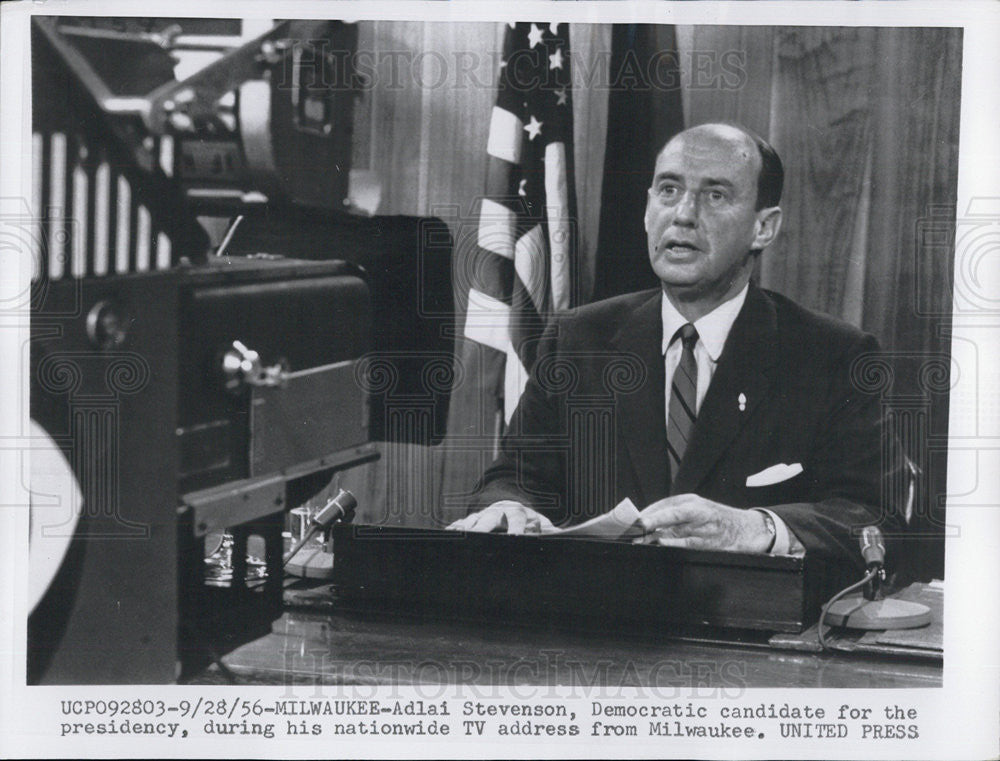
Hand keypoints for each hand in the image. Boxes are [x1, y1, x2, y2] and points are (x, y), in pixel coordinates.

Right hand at [446, 501, 553, 534]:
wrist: (511, 509)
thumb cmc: (528, 522)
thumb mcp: (542, 524)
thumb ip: (551, 531)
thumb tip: (565, 537)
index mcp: (517, 511)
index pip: (517, 518)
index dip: (517, 528)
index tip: (516, 538)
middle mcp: (498, 511)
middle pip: (489, 518)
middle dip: (483, 527)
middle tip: (477, 537)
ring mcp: (482, 515)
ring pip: (472, 520)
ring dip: (464, 528)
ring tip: (457, 537)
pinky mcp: (471, 521)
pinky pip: (460, 524)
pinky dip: (453, 530)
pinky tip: (446, 535)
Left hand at [636, 493, 771, 551]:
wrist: (746, 529)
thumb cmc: (716, 519)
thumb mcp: (697, 508)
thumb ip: (673, 512)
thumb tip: (647, 520)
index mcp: (692, 501)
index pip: (665, 505)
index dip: (648, 512)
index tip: (633, 518)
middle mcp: (698, 512)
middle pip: (670, 515)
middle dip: (652, 520)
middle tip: (635, 525)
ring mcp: (704, 527)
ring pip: (677, 530)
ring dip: (656, 535)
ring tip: (639, 539)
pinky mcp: (709, 542)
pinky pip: (688, 542)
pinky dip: (674, 543)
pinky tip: (661, 543)